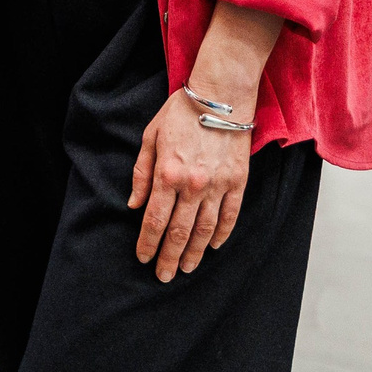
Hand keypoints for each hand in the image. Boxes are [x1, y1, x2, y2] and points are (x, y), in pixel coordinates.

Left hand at [129, 90, 251, 281]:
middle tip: (164, 276)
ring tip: (187, 268)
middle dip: (169, 257)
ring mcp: (218, 185)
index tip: (143, 258)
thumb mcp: (150, 136)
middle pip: (178, 232)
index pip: (155, 220)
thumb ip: (141, 173)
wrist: (220, 94)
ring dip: (194, 253)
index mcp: (167, 174)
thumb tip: (133, 204)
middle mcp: (192, 184)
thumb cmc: (181, 112)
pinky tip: (212, 246)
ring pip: (204, 230)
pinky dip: (221, 234)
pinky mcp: (238, 181)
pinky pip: (230, 215)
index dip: (148, 243)